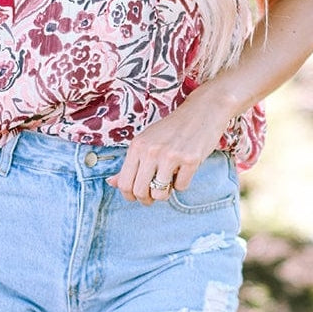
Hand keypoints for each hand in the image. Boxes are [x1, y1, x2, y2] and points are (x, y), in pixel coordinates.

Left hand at [107, 93, 227, 203]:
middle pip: (140, 192)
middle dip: (147, 199)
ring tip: (169, 180)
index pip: (124, 183)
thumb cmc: (172, 129)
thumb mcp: (146, 142)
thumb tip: (111, 183)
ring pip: (160, 194)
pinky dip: (182, 184)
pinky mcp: (190, 160)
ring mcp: (171, 156)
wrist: (202, 112)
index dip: (130, 196)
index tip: (137, 196)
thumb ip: (130, 164)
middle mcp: (151, 151)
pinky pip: (181, 187)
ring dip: (165, 193)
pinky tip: (184, 170)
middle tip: (154, 196)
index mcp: (137, 146)